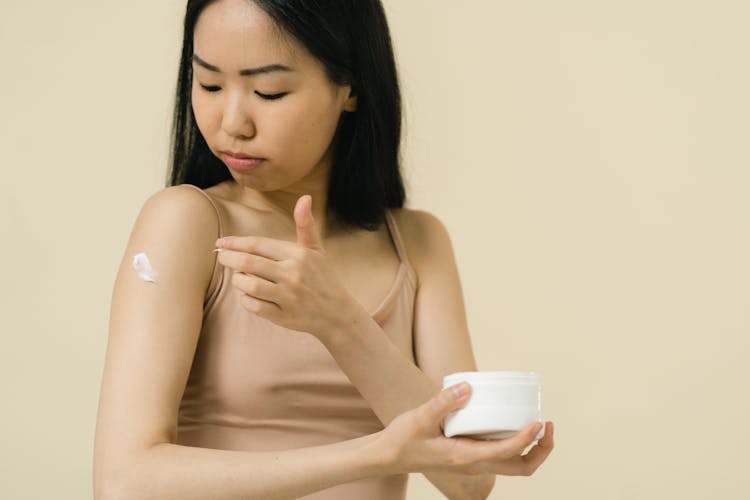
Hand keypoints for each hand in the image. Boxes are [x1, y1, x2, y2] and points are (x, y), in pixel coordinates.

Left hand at [215, 195, 358, 337]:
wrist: (337, 313)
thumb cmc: (322, 277)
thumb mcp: (316, 249)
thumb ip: (305, 224)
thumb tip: (305, 197)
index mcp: (298, 254)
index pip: (258, 245)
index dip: (236, 243)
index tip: (221, 243)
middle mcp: (293, 274)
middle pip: (249, 263)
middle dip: (228, 259)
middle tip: (220, 257)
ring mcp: (289, 296)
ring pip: (249, 285)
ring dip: (237, 280)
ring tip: (237, 276)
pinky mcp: (284, 316)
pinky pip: (254, 306)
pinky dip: (245, 300)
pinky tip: (247, 294)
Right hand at [375, 383, 554, 475]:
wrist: (387, 456)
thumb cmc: (402, 440)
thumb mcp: (420, 418)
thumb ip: (443, 402)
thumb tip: (468, 387)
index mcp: (464, 457)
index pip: (506, 453)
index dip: (527, 439)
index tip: (539, 422)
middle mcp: (473, 464)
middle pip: (520, 468)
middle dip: (541, 451)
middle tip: (548, 425)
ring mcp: (473, 461)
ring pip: (514, 465)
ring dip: (533, 449)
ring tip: (540, 424)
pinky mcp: (469, 455)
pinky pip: (501, 455)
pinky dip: (517, 443)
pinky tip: (513, 422)